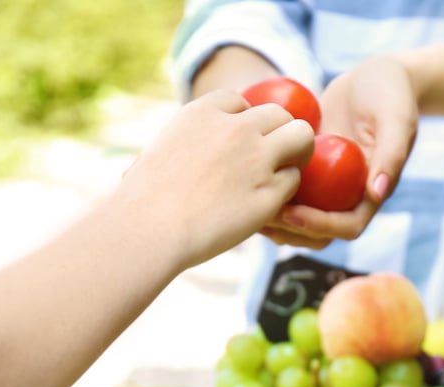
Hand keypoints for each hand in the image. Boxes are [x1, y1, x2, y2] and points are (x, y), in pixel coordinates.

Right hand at [113, 89, 313, 267]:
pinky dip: (285, 192)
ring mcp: (257, 158)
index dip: (243, 121)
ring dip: (297, 154)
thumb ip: (179, 146)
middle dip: (278, 133)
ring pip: (301, 137)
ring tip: (284, 174)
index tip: (237, 142)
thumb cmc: (142, 200)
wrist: (150, 228)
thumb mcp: (156, 153)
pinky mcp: (269, 192)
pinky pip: (293, 181)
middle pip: (279, 114)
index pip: (239, 101)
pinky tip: (269, 205)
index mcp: (204, 112)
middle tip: (273, 157)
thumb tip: (165, 159)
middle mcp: (236, 128)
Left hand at [259, 55, 418, 249]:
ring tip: (247, 205)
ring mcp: (326, 186)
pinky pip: (286, 190)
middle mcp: (347, 195)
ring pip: (298, 218)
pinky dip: (267, 191)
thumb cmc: (390, 93)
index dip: (320, 226)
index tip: (293, 213)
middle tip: (263, 215)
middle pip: (319, 233)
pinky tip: (244, 181)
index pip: (348, 227)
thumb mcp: (396, 117)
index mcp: (371, 192)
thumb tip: (376, 193)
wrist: (375, 76)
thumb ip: (392, 153)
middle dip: (291, 230)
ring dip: (275, 220)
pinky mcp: (309, 170)